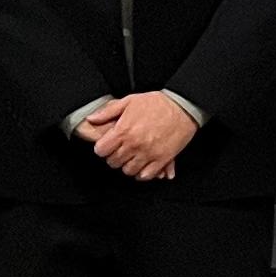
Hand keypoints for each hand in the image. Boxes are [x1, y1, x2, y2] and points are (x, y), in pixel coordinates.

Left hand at [80, 91, 198, 180]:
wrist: (183, 107)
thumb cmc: (158, 103)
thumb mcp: (129, 101)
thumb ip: (108, 111)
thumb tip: (91, 119)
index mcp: (123, 130)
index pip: (101, 151)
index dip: (102, 148)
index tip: (108, 145)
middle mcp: (134, 144)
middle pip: (113, 162)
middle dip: (114, 157)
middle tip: (121, 150)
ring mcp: (148, 153)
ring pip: (128, 171)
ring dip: (128, 165)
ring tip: (132, 157)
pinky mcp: (162, 159)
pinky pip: (146, 175)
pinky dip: (142, 173)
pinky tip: (143, 164)